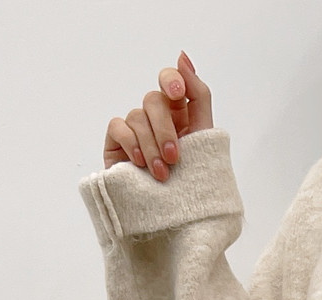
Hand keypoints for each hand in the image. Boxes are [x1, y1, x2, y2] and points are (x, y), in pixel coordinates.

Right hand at [104, 52, 212, 181]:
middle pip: (154, 100)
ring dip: (151, 145)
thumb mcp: (205, 137)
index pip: (170, 80)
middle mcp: (155, 118)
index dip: (172, 80)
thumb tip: (183, 57)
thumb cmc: (193, 183)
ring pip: (137, 116)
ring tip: (161, 174)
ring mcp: (135, 130)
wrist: (177, 221)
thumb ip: (198, 95)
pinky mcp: (117, 143)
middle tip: (174, 158)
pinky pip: (118, 127)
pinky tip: (140, 164)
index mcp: (179, 113)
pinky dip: (131, 144)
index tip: (177, 94)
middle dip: (165, 129)